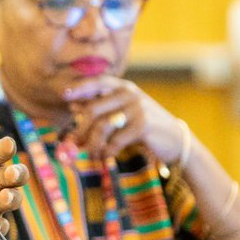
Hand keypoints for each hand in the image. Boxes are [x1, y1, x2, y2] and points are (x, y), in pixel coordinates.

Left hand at [63, 77, 185, 163]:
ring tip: (91, 154)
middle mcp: (130, 94)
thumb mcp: (124, 112)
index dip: (79, 88)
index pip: (98, 82)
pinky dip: (107, 151)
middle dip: (81, 129)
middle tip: (75, 143)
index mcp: (124, 87)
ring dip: (92, 144)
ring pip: (102, 126)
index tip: (64, 96)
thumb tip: (73, 106)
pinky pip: (115, 140)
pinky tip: (106, 157)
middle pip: (94, 109)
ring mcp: (137, 108)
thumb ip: (101, 108)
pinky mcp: (143, 125)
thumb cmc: (144, 126)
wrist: (175, 140)